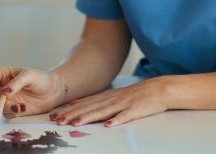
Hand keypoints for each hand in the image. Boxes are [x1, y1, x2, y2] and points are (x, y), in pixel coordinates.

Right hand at [0, 67, 67, 117]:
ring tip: (21, 108)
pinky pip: (7, 114)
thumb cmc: (42, 79)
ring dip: (8, 109)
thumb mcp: (29, 76)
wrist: (54, 91)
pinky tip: (25, 108)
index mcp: (3, 74)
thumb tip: (5, 92)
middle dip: (0, 102)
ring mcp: (7, 99)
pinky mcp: (13, 108)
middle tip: (12, 105)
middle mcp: (3, 87)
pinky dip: (14, 113)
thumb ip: (17, 83)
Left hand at [50, 77, 168, 126]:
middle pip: (89, 108)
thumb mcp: (116, 96)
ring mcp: (123, 104)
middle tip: (58, 121)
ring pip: (102, 112)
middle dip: (72, 114)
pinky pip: (125, 116)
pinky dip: (116, 120)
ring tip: (74, 123)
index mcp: (107, 97)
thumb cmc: (138, 95)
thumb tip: (80, 105)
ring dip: (88, 118)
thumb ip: (100, 102)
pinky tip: (108, 126)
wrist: (159, 89)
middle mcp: (112, 100)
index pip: (84, 104)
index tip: (55, 115)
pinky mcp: (135, 110)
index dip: (69, 110)